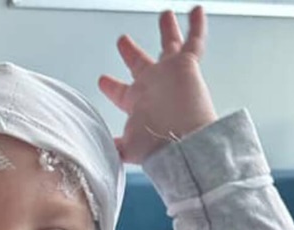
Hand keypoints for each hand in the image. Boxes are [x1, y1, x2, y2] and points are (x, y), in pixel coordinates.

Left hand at [98, 6, 217, 163]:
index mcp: (137, 103)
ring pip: (169, 45)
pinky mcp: (186, 66)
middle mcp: (153, 86)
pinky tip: (196, 11)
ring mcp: (169, 75)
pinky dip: (196, 26)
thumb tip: (97, 151)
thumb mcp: (126, 147)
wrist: (182, 143)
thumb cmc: (156, 146)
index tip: (102, 79)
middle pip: (141, 63)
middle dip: (131, 51)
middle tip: (122, 39)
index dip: (111, 85)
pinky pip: (194, 41)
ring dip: (167, 30)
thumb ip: (112, 147)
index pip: (121, 91)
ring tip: (165, 15)